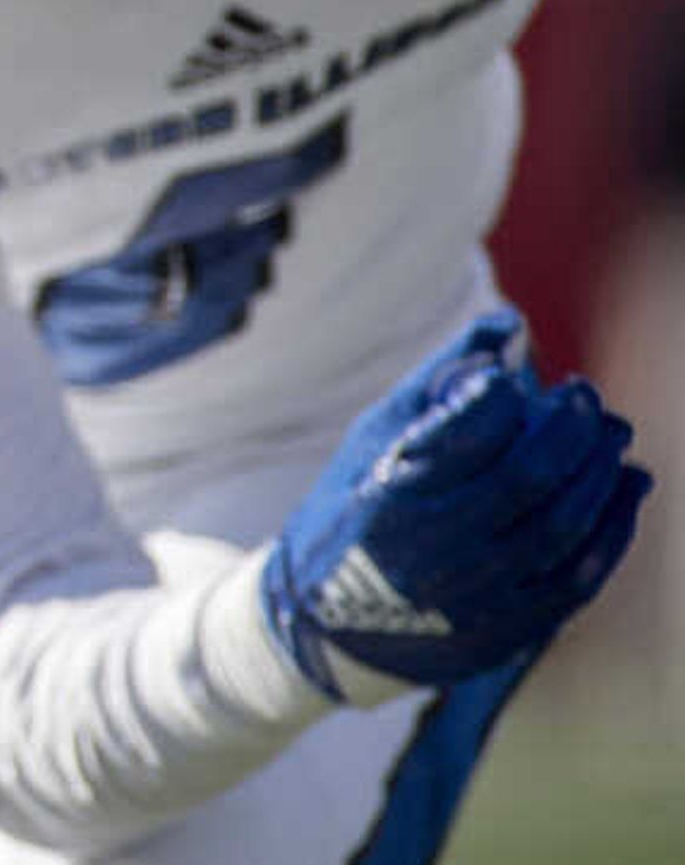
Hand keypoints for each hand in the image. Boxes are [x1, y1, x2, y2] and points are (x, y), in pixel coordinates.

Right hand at [261, 311, 648, 700]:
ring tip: (613, 434)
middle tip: (586, 396)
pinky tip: (627, 489)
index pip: (466, 431)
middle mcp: (434, 548)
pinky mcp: (507, 630)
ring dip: (602, 473)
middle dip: (572, 429)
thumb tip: (508, 325)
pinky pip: (578, 578)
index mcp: (390, 492)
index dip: (501, 394)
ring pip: (564, 527)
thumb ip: (439, 380)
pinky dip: (614, 528)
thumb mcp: (376, 438)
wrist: (330, 621)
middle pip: (530, 478)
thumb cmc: (356, 505)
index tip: (512, 378)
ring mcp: (475, 596)